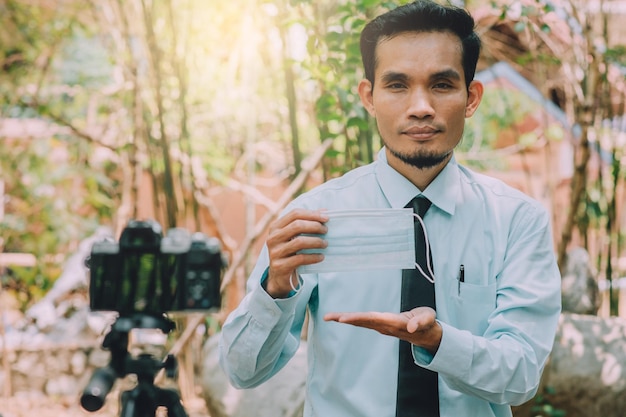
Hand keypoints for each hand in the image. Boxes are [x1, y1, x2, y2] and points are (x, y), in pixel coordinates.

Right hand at [265, 209, 328, 297]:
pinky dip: (313, 257)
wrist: (278, 276)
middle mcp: (273, 238)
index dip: (312, 214)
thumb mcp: (294, 237)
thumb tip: (324, 211)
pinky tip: (321, 257)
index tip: (326, 218)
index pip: (294, 214)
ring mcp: (275, 252)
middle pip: (297, 226)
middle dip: (315, 226)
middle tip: (326, 230)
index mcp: (275, 227)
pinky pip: (300, 258)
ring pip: (299, 242)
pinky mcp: (280, 266)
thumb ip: (305, 223)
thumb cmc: (290, 252)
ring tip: (325, 244)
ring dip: (316, 242)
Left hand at [324, 307, 441, 353]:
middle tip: (329, 317)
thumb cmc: (427, 323)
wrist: (427, 333)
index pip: (373, 319)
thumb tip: (411, 328)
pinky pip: (363, 321)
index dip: (358, 318)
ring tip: (328, 317)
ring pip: (361, 322)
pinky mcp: (380, 324)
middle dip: (346, 319)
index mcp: (394, 323)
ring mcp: (382, 326)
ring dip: (344, 319)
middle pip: (363, 321)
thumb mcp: (428, 319)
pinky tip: (339, 318)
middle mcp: (385, 325)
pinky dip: (351, 318)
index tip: (344, 319)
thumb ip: (420, 322)